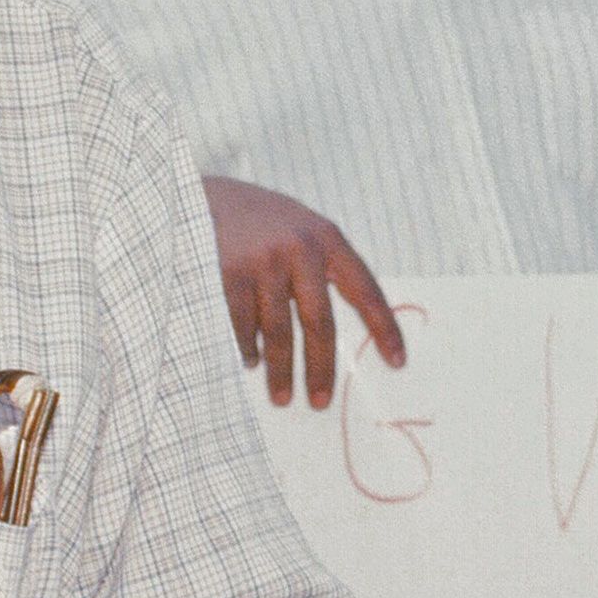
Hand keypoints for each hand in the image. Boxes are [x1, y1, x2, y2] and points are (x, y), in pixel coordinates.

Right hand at [204, 174, 402, 408]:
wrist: (201, 195)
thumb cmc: (260, 222)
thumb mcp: (301, 229)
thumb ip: (322, 268)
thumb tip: (332, 334)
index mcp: (326, 238)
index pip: (365, 289)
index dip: (384, 327)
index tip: (397, 361)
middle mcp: (299, 249)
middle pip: (318, 322)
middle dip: (321, 368)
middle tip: (320, 402)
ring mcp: (262, 261)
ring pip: (277, 331)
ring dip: (279, 370)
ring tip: (282, 396)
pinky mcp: (227, 273)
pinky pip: (242, 327)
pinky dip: (247, 350)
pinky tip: (249, 362)